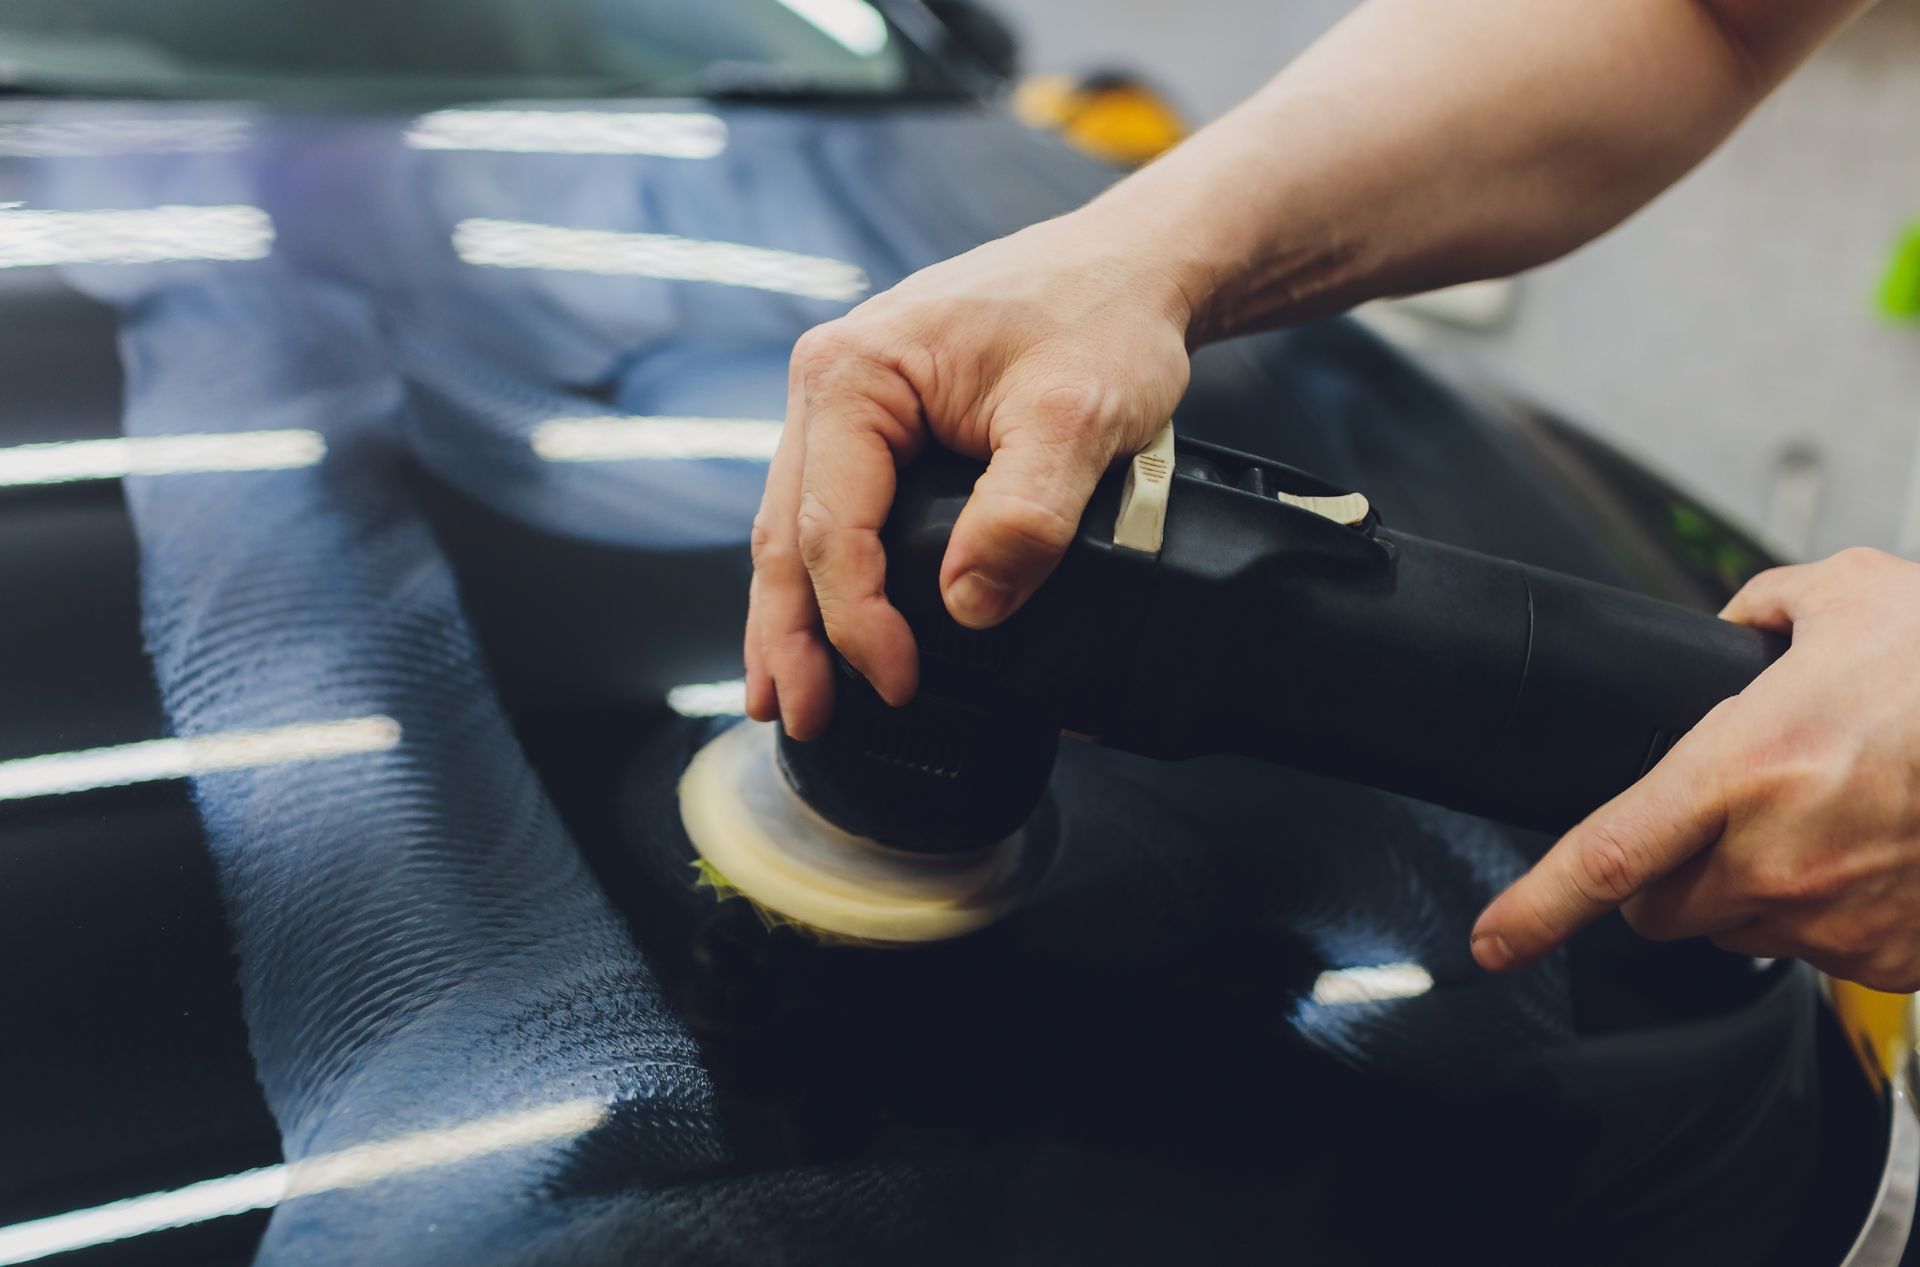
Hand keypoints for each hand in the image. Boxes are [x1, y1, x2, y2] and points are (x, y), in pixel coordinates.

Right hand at [745, 207, 1196, 738]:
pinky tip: (818, 633)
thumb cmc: (1101, 318)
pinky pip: (831, 513)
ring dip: (792, 619)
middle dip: (792, 637)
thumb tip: (966, 608)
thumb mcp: (1079, 416)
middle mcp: (829, 382)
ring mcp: (847, 405)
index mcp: (854, 373)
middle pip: (788, 535)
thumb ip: (1024, 513)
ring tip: (788, 700)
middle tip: (802, 718)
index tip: (897, 683)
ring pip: (796, 531)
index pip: (831, 526)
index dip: (857, 621)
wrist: (1129, 267)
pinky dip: (822, 580)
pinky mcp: (877, 427)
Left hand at [1471, 547, 1919, 990]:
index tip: (1491, 944)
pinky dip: (1825, 912)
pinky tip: (1865, 852)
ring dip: (1747, 891)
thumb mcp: (1844, 594)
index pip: (1604, 857)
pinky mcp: (1891, 954)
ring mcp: (1837, 915)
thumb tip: (1735, 620)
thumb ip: (1761, 607)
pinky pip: (1821, 949)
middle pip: (1659, 909)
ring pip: (1739, 931)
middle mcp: (1777, 855)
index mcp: (1738, 769)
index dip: (1534, 909)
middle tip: (1709, 824)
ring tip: (1814, 820)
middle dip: (1662, 877)